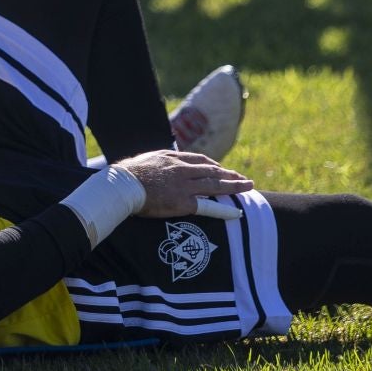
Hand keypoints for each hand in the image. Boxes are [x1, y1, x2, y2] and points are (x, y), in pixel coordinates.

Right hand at [118, 150, 252, 216]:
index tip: (221, 168)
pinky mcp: (183, 203)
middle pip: (213, 170)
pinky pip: (208, 206)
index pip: (200, 160)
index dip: (214, 165)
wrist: (123, 185)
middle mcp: (184, 170)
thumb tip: (161, 162)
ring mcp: (185, 186)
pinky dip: (224, 209)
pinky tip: (237, 212)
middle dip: (230, 174)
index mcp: (174, 158)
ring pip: (216, 184)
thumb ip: (161, 161)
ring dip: (235, 186)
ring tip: (248, 187)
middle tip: (243, 178)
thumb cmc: (128, 174)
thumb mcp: (148, 159)